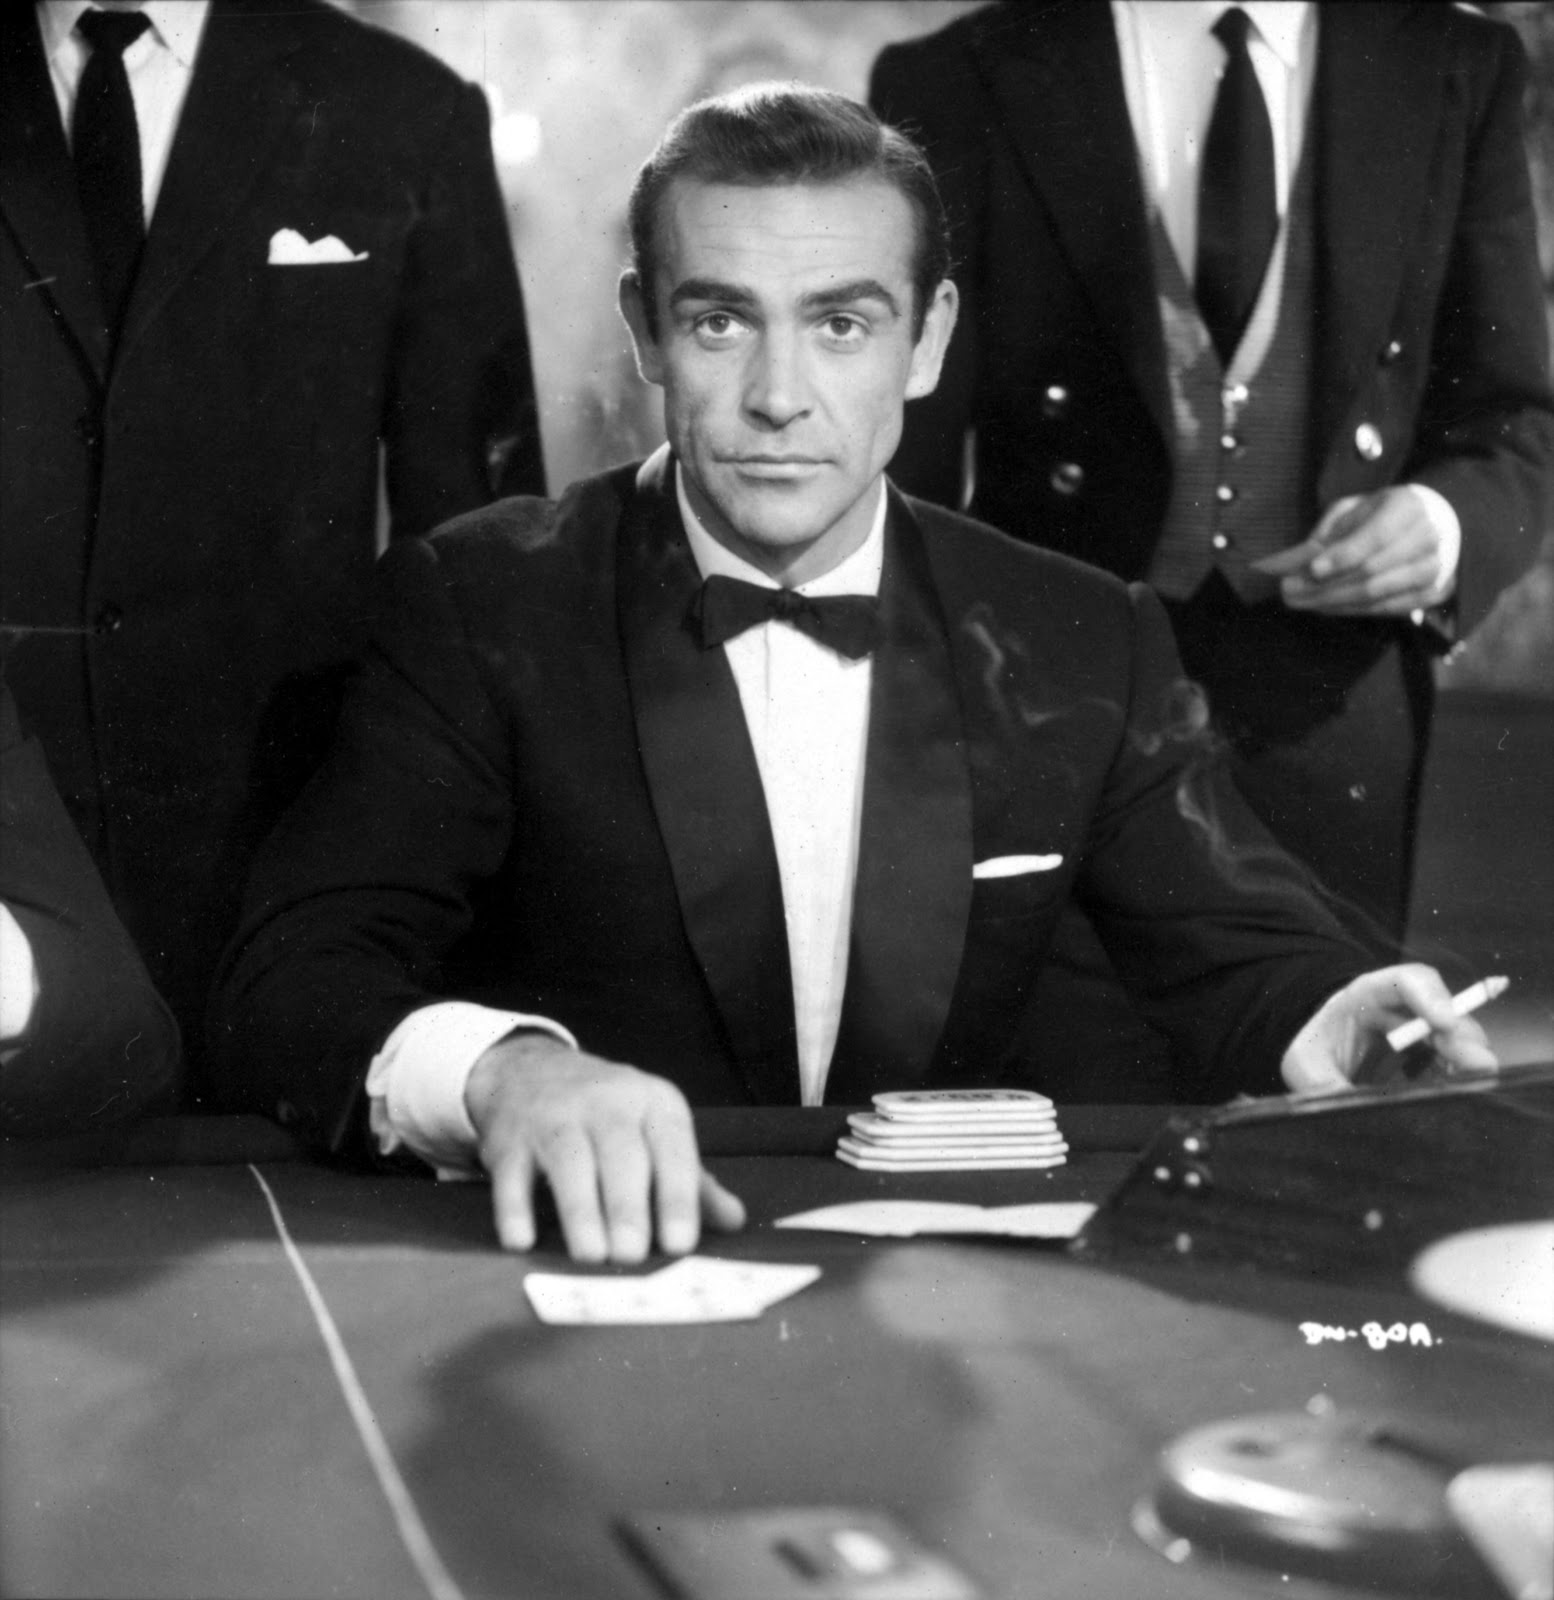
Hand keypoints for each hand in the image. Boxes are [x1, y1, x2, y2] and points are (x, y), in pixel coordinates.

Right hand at [464, 1032, 745, 1262]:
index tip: (681, 1243)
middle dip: (627, 1206)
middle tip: (632, 1254)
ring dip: (580, 1209)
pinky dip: (513, 1207)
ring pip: (569, 1160)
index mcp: (654, 1104)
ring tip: (591, 1255)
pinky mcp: (510, 1137)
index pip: (672, 1149)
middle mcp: (607, 1102)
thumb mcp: (656, 1134)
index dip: (677, 1197)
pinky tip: (521, 1240)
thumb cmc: (610, 1116)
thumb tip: (735, 1221)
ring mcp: (555, 1116)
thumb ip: (693, 1181)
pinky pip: (511, 1173)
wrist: (531, 1072)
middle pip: (620, 1154)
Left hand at [1251, 487, 1454, 616]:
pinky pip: (1387, 610)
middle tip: (1289, 591)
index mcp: (1407, 507)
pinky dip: (1352, 610)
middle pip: (1372, 570)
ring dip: (1333, 602)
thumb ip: (1326, 533)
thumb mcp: (1349, 511)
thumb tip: (1297, 561)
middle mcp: (1427, 537)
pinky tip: (1325, 607)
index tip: (1312, 569)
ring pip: (1377, 594)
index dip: (1343, 555)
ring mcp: (1433, 567)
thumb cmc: (1376, 516)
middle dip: (1326, 585)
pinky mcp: (1433, 593)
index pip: (1376, 536)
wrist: (1421, 527)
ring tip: (1300, 602)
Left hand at [1280, 963, 1498, 1094]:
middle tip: (1481, 1064)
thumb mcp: (1304, 1063)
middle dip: (1463, 1036)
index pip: (1404, 981)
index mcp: (1365, 995)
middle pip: (1442, 1012)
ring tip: (1477, 1083)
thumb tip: (1348, 1107)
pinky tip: (1462, 1093)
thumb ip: (1322, 1082)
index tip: (1446, 1022)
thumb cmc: (1310, 1050)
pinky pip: (1451, 1067)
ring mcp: (1419, 1033)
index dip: (1430, 996)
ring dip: (1469, 1060)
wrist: (1314, 1057)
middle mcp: (1400, 1009)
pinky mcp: (1427, 1059)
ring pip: (1455, 1039)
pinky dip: (1460, 1079)